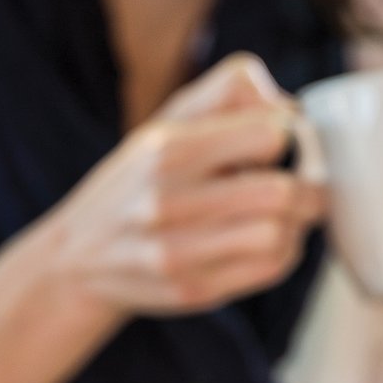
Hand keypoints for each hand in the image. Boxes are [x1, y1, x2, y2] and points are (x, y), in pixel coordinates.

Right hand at [46, 53, 325, 316]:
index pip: (270, 133)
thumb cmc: (136, 181)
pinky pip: (271, 268)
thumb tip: (292, 111)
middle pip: (282, 191)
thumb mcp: (166, 122)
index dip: (287, 137)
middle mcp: (166, 201)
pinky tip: (265, 241)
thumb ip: (228, 93)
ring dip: (295, 223)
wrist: (77, 257)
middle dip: (305, 186)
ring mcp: (177, 251)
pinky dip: (283, 252)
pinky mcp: (192, 290)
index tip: (276, 146)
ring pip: (280, 234)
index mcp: (166, 148)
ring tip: (281, 214)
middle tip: (300, 184)